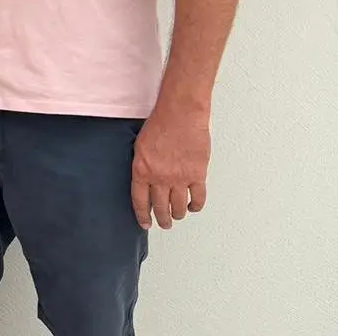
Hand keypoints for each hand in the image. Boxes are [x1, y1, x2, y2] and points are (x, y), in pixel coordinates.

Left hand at [130, 107, 210, 229]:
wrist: (180, 114)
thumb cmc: (160, 124)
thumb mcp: (140, 146)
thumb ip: (142, 166)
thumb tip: (145, 180)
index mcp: (142, 170)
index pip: (140, 201)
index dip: (142, 215)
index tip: (145, 223)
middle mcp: (159, 178)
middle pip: (160, 208)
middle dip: (161, 219)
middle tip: (163, 223)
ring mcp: (179, 178)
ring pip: (179, 208)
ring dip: (178, 215)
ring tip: (177, 216)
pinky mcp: (197, 175)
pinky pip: (197, 198)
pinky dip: (195, 206)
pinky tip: (193, 206)